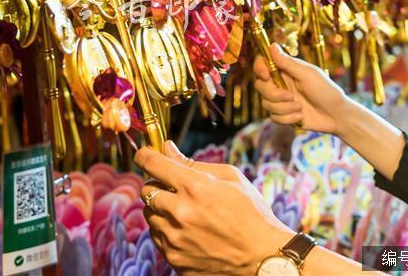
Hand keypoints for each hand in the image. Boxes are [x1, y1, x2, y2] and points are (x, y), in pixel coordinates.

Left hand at [135, 141, 291, 274]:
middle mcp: (180, 212)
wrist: (262, 256)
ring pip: (150, 215)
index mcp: (194, 187)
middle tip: (174, 188)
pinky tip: (187, 230)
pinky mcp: (175, 258)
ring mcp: (175, 238)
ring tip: (185, 212)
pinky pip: (157, 237)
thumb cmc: (251, 212)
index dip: (145, 156)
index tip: (145, 155)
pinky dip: (166, 230)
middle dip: (156, 184)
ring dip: (161, 209)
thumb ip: (192, 162)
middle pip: (146, 190)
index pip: (152, 164)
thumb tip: (166, 148)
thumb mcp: (229, 177)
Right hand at [254, 43, 348, 134]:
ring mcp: (281, 100)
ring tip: (300, 108)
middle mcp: (281, 83)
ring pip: (266, 103)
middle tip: (291, 96)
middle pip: (260, 86)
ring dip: (284, 108)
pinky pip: (273, 117)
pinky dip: (287, 118)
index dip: (259, 68)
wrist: (336, 116)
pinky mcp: (283, 114)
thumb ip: (288, 62)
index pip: (262, 63)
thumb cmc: (326, 91)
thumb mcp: (308, 74)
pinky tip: (300, 117)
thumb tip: (272, 45)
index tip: (266, 75)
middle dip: (274, 94)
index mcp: (286, 70)